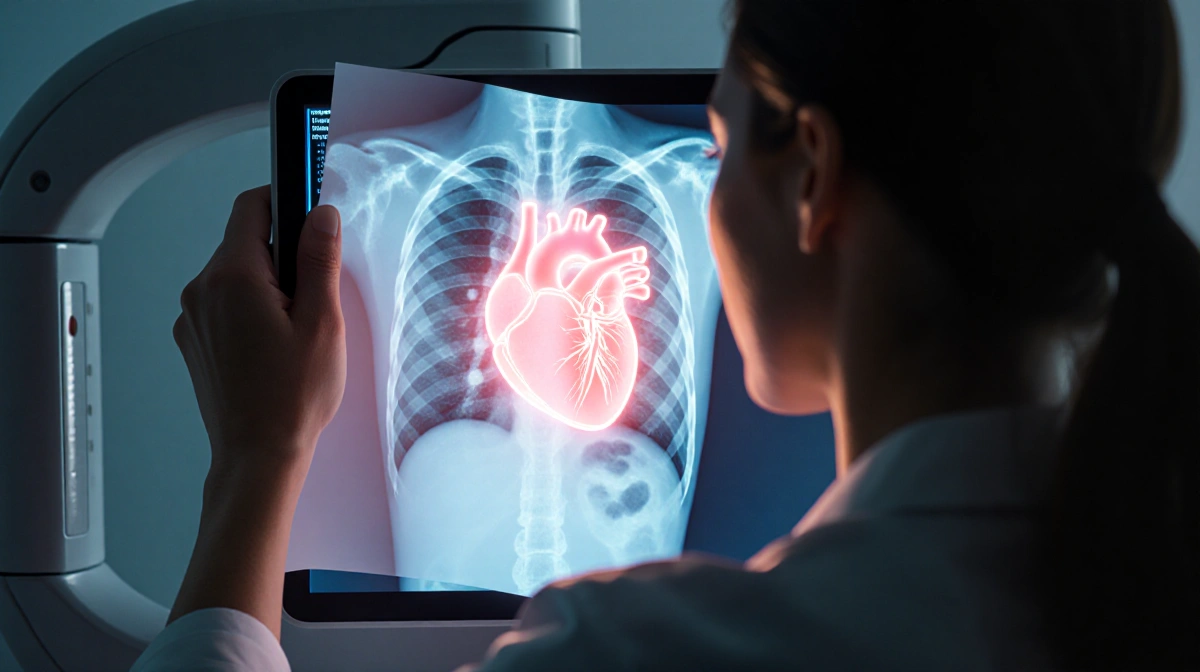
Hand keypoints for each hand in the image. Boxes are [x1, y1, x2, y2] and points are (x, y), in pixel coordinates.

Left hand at [173, 186, 345, 476]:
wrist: (257, 455)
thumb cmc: (292, 398)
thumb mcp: (322, 322)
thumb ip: (319, 259)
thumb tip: (321, 214)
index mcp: (234, 278)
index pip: (253, 206)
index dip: (286, 198)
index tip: (310, 208)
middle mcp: (202, 290)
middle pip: (245, 241)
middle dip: (283, 253)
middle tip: (315, 291)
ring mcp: (192, 316)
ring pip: (235, 274)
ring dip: (267, 284)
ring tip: (296, 328)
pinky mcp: (193, 339)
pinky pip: (224, 304)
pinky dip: (250, 309)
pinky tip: (276, 344)